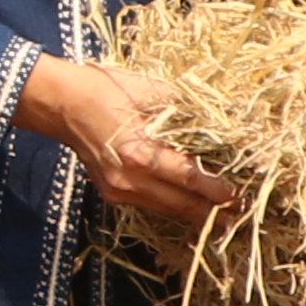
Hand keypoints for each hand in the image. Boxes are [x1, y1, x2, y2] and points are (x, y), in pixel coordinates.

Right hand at [17, 54, 237, 233]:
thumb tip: (225, 124)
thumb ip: (186, 113)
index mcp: (140, 153)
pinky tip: (192, 206)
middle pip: (183, 205)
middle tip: (241, 213)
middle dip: (214, 211)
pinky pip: (152, 205)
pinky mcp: (113, 195)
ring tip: (224, 216)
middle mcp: (129, 180)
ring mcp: (119, 191)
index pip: (191, 178)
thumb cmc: (108, 89)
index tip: (240, 194)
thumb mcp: (151, 92)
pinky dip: (174, 207)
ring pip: (168, 211)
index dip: (218, 189)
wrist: (63, 103)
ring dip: (196, 214)